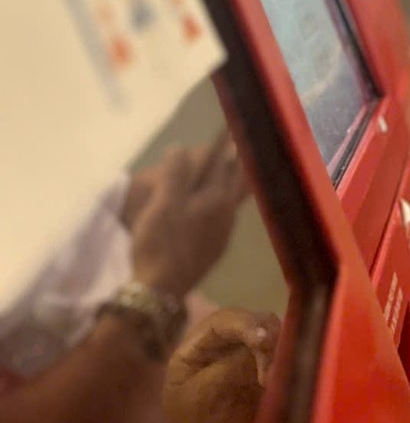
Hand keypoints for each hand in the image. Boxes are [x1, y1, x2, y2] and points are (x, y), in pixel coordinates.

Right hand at [130, 142, 248, 297]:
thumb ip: (175, 174)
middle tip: (235, 148)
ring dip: (228, 186)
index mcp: (217, 199)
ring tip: (226, 175)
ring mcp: (223, 234)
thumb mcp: (162, 204)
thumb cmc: (161, 241)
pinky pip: (222, 219)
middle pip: (236, 184)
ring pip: (230, 202)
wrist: (160, 289)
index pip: (228, 166)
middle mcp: (227, 215)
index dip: (229, 148)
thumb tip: (180, 147)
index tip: (235, 134)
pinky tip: (211, 209)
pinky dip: (218, 206)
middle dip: (235, 166)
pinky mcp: (214, 249)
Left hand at [161, 308, 277, 422]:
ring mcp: (242, 373)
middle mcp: (215, 359)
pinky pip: (281, 361)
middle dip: (265, 336)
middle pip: (248, 325)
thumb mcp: (214, 393)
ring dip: (279, 349)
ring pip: (269, 341)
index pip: (222, 321)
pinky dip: (288, 363)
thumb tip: (273, 333)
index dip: (246, 323)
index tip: (267, 339)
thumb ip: (241, 356)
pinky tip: (291, 376)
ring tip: (281, 372)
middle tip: (277, 359)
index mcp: (190, 358)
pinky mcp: (267, 388)